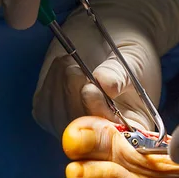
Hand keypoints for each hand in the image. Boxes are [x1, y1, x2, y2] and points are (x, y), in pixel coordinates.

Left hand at [33, 0, 178, 136]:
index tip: (90, 91)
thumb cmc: (129, 50)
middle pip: (83, 137)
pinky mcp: (53, 115)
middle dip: (76, 100)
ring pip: (61, 122)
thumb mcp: (133, 58)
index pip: (116, 142)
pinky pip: (45, 110)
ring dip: (62, 87)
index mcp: (133, 127)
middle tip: (77, 69)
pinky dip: (51, 85)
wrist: (111, 36)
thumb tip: (105, 85)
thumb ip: (119, 74)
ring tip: (72, 62)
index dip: (101, 124)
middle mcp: (105, 135)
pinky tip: (63, 67)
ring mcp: (77, 127)